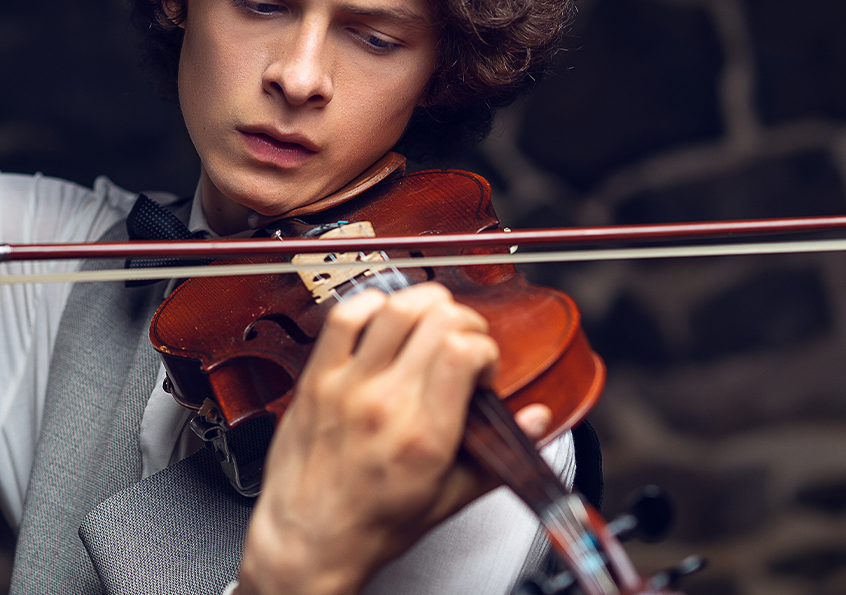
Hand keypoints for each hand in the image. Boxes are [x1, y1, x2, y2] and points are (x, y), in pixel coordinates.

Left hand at [236, 283, 551, 594]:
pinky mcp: (317, 380)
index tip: (480, 368)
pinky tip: (384, 318)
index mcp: (425, 435)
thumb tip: (536, 419)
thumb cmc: (372, 525)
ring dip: (424, 304)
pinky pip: (343, 317)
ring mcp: (347, 387)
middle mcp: (386, 404)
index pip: (464, 350)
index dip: (484, 348)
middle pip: (437, 320)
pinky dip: (370, 304)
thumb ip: (499, 456)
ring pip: (394, 308)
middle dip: (464, 323)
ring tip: (430, 323)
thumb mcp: (449, 499)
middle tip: (462, 344)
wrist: (309, 541)